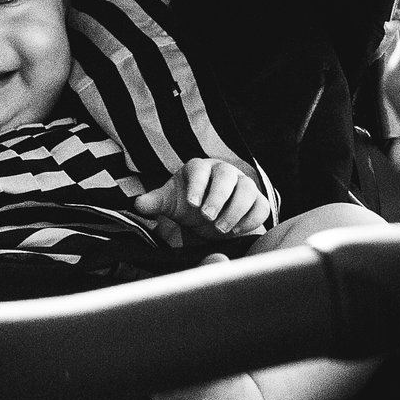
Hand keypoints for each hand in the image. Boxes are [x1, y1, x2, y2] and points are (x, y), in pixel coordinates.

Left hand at [132, 158, 268, 241]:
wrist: (210, 218)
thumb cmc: (188, 205)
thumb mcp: (170, 204)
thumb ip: (155, 203)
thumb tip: (137, 204)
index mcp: (199, 168)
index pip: (199, 169)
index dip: (197, 185)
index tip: (191, 204)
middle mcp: (223, 172)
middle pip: (226, 176)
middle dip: (217, 196)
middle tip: (207, 217)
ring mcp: (243, 185)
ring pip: (247, 190)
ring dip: (235, 210)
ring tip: (221, 229)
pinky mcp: (258, 201)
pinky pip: (261, 207)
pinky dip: (250, 219)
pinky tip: (236, 231)